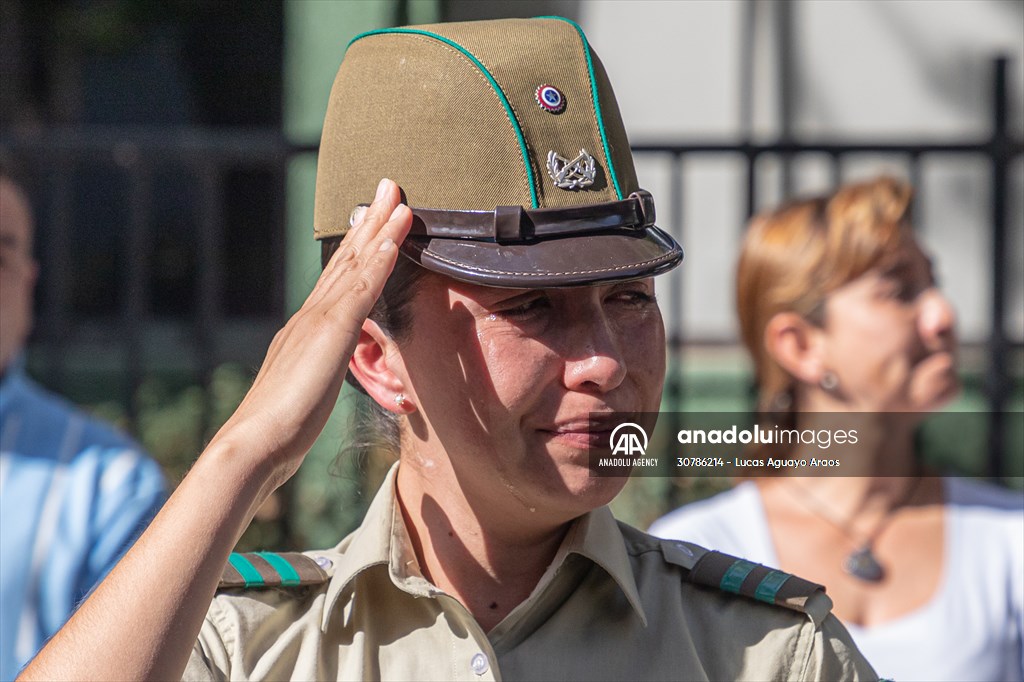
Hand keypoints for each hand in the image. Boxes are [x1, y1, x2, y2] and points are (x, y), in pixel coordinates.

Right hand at [208, 178, 411, 489]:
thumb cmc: (280, 429)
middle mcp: (311, 315)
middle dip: (370, 221)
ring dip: (379, 229)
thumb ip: (316, 373)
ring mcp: (319, 320)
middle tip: (389, 186)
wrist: (255, 443)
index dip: (360, 247)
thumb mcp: (307, 391)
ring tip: (398, 198)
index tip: (376, 219)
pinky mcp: (330, 332)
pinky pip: (360, 290)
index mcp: (307, 329)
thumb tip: (321, 372)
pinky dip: (377, 260)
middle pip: (346, 259)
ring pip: (354, 265)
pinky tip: (392, 238)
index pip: (340, 279)